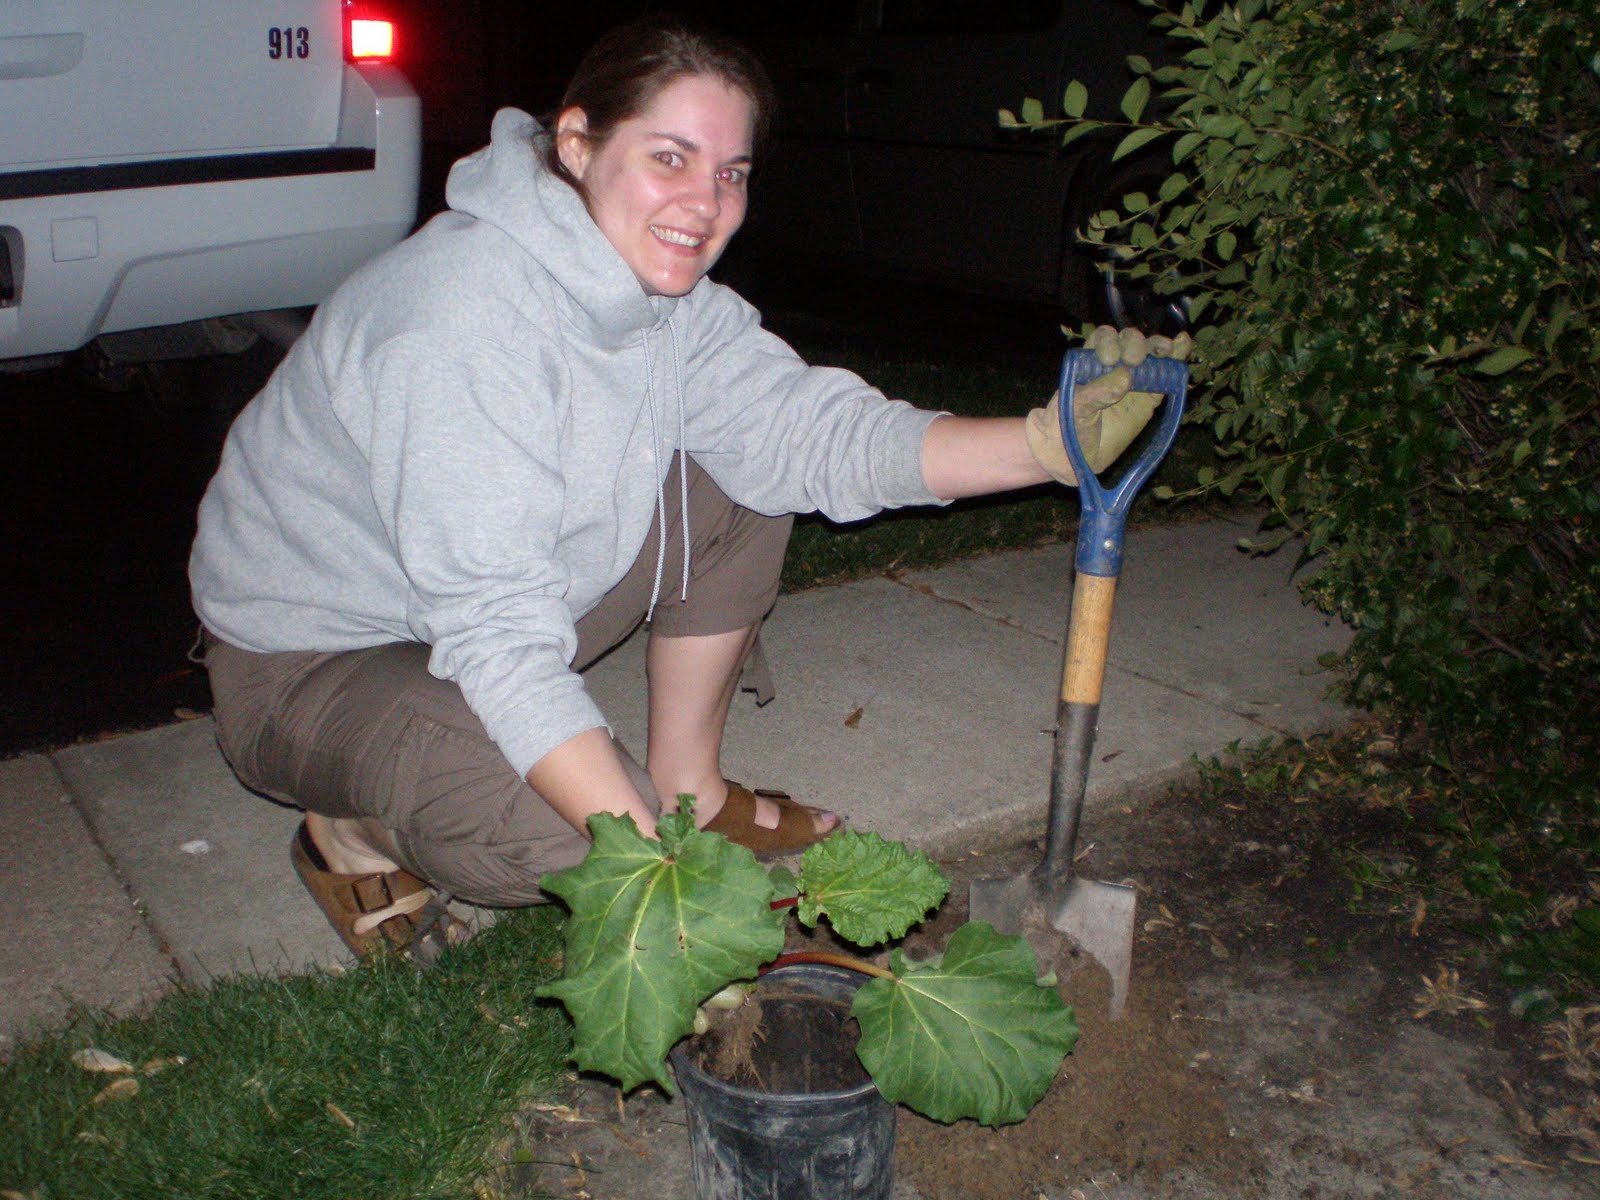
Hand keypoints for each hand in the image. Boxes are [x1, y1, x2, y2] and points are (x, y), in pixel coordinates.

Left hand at [1025, 326, 1192, 485]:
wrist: (1074, 456)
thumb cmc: (1066, 426)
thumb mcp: (1074, 409)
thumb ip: (1096, 393)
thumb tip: (1127, 378)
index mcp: (1090, 361)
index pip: (1105, 338)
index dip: (1110, 342)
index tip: (1109, 360)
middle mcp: (1114, 365)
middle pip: (1130, 340)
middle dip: (1135, 345)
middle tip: (1133, 361)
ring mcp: (1134, 380)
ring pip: (1151, 353)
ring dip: (1159, 347)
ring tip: (1167, 349)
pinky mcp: (1151, 397)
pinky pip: (1165, 375)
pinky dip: (1177, 358)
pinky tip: (1183, 344)